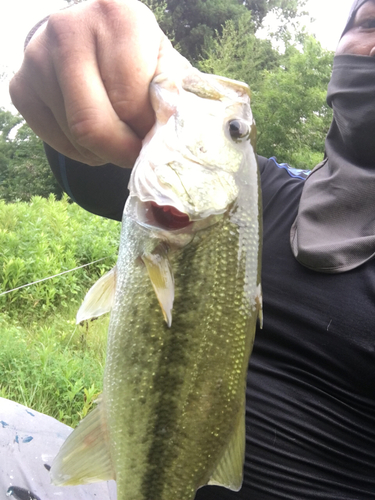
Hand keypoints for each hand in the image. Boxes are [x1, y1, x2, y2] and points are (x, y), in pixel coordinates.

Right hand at [9, 0, 190, 167]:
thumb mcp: (165, 67)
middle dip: (120, 152)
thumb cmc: (139, 58)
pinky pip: (56, 143)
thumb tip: (171, 141)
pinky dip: (81, 151)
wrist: (94, 40)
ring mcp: (36, 57)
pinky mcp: (20, 86)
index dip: (145, 133)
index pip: (129, 103)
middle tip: (135, 153)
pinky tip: (93, 132)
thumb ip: (172, 97)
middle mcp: (68, 29)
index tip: (154, 137)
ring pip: (75, 138)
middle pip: (92, 125)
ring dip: (103, 152)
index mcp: (116, 16)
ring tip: (117, 134)